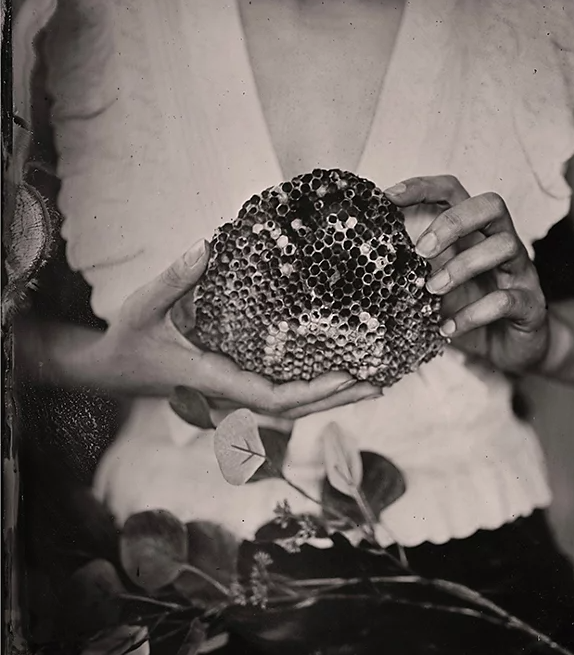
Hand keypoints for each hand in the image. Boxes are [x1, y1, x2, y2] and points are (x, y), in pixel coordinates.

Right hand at [97, 240, 379, 418]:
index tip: (346, 376)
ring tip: (369, 385)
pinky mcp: (234, 386)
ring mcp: (232, 395)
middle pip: (291, 409)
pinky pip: (278, 396)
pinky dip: (309, 392)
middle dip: (334, 400)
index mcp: (212, 377)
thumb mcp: (143, 304)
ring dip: (328, 400)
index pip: (268, 395)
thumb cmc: (130, 339)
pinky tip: (333, 379)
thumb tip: (207, 245)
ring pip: (287, 408)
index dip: (310, 391)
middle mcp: (228, 393)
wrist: (114, 371)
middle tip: (377, 384)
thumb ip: (174, 278)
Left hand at [384, 175, 549, 374]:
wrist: (512, 348)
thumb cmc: (469, 308)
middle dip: (453, 222)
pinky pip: (507, 299)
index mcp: (474, 233)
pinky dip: (474, 314)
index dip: (423, 188)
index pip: (454, 193)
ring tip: (433, 291)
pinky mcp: (531, 305)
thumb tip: (367, 258)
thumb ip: (413, 268)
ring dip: (462, 266)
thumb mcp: (436, 285)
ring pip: (505, 246)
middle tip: (422, 250)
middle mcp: (501, 243)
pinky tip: (449, 329)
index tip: (387, 198)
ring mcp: (520, 272)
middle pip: (490, 205)